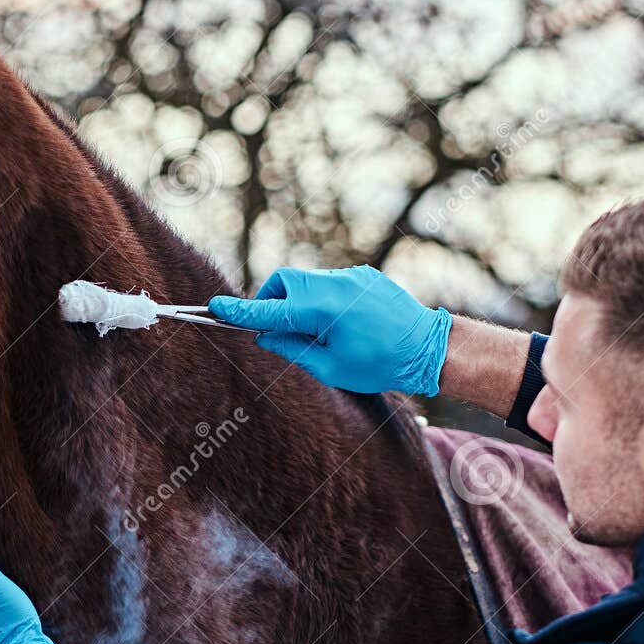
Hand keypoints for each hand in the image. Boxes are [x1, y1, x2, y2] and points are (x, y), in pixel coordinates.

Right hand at [208, 265, 451, 395]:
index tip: (214, 307)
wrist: (429, 347)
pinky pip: (327, 283)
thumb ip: (292, 348)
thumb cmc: (381, 365)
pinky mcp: (362, 275)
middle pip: (283, 284)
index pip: (270, 311)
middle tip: (276, 329)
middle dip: (271, 302)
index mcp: (323, 311)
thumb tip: (265, 335)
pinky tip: (342, 323)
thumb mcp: (330, 368)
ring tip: (317, 331)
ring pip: (304, 282)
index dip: (240, 312)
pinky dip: (321, 300)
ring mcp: (349, 276)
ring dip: (297, 302)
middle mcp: (333, 285)